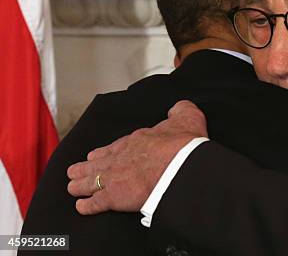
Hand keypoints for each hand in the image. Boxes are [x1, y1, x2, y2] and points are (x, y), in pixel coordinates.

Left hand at [67, 100, 207, 214]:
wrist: (179, 167)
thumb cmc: (183, 146)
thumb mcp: (186, 117)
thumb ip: (180, 111)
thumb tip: (177, 108)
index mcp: (136, 141)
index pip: (115, 147)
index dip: (105, 152)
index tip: (97, 155)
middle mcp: (120, 158)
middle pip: (97, 163)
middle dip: (85, 168)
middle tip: (74, 172)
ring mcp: (114, 178)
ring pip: (90, 181)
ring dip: (80, 184)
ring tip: (72, 187)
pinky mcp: (114, 197)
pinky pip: (95, 203)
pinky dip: (86, 206)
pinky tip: (81, 207)